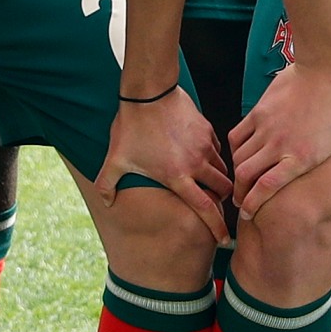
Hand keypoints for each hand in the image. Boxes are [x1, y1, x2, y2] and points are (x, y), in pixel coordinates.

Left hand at [93, 86, 232, 244]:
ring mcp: (204, 145)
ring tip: (211, 183)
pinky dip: (215, 159)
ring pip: (223, 169)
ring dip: (220, 179)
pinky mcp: (207, 130)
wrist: (149, 91)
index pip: (205, 208)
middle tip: (218, 205)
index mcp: (178, 176)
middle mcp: (196, 163)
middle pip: (223, 190)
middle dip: (223, 201)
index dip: (217, 227)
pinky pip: (218, 150)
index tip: (223, 239)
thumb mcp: (115, 158)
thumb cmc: (132, 126)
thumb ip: (108, 184)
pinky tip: (202, 158)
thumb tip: (106, 202)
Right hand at [228, 57, 330, 216]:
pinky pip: (237, 135)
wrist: (326, 66)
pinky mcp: (258, 111)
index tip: (248, 214)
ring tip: (241, 181)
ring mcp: (265, 127)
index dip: (253, 204)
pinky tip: (242, 153)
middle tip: (242, 201)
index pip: (266, 187)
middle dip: (240, 193)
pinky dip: (235, 149)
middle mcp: (277, 145)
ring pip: (239, 157)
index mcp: (300, 157)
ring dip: (238, 172)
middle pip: (245, 175)